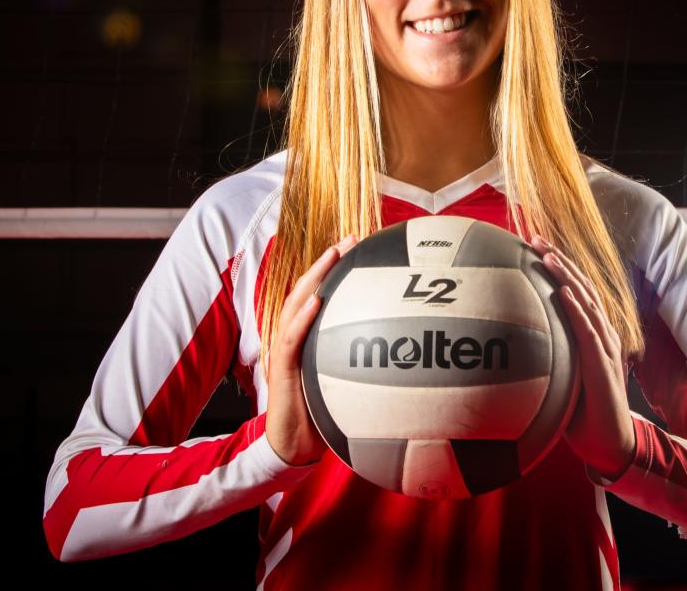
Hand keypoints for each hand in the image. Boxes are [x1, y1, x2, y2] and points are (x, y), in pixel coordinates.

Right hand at [265, 233, 359, 466]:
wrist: (292, 447)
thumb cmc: (321, 416)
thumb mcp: (345, 384)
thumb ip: (363, 364)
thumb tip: (405, 355)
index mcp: (307, 338)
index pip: (318, 294)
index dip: (335, 268)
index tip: (358, 245)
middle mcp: (294, 337)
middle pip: (307, 289)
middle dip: (327, 262)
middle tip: (350, 239)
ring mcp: (285, 351)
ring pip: (295, 305)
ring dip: (314, 278)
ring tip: (333, 255)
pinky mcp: (281, 369)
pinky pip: (290, 339)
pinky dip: (303, 318)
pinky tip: (317, 302)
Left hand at [529, 234, 635, 481]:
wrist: (610, 444)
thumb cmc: (582, 414)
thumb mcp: (559, 379)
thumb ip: (544, 359)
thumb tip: (508, 349)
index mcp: (592, 334)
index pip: (575, 291)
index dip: (557, 267)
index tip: (534, 246)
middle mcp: (601, 334)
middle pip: (580, 287)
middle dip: (558, 261)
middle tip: (536, 238)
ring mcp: (604, 348)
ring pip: (585, 302)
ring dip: (566, 276)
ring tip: (548, 255)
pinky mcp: (603, 365)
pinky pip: (589, 332)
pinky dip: (577, 309)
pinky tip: (565, 292)